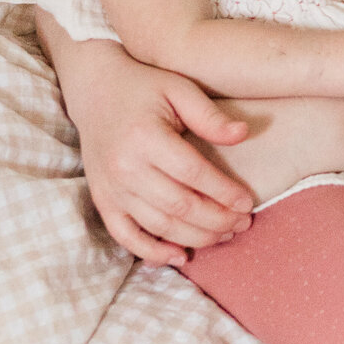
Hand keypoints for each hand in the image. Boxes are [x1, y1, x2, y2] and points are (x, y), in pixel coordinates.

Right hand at [64, 42, 254, 264]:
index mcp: (145, 137)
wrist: (94, 89)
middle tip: (244, 223)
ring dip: (196, 237)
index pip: (193, 175)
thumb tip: (243, 135)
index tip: (248, 203)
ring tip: (225, 235)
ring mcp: (110, 188)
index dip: (225, 193)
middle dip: (217, 221)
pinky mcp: (102, 200)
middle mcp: (125, 167)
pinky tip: (181, 255)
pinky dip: (153, 252)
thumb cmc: (144, 88)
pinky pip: (126, 236)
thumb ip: (210, 116)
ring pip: (159, 226)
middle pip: (179, 206)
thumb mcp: (179, 89)